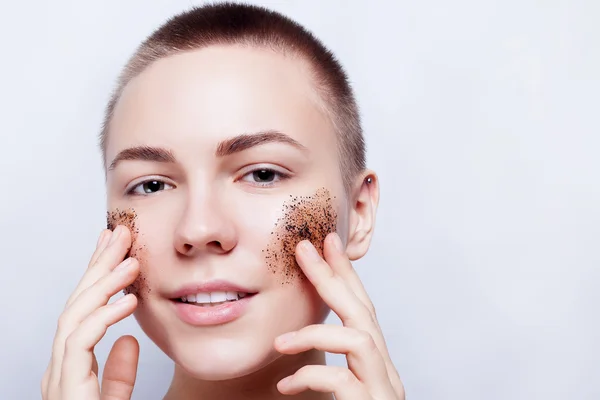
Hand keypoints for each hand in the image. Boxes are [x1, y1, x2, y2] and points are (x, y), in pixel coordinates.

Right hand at [42, 225, 140, 399]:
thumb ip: (117, 374)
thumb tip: (128, 339)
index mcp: (70, 370)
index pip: (83, 312)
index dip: (97, 277)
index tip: (113, 247)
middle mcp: (59, 371)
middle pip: (75, 307)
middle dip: (97, 266)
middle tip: (119, 233)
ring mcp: (58, 382)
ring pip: (73, 319)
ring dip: (102, 285)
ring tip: (130, 259)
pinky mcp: (67, 394)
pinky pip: (80, 346)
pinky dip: (103, 319)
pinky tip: (127, 301)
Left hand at [274, 232, 404, 398]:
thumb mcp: (341, 393)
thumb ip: (330, 370)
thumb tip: (288, 344)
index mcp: (377, 366)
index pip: (363, 310)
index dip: (346, 274)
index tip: (328, 243)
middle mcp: (386, 374)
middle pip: (363, 312)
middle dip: (332, 277)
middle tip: (304, 249)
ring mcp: (383, 390)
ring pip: (359, 340)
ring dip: (315, 334)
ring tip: (279, 343)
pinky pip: (342, 379)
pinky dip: (310, 375)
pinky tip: (286, 385)